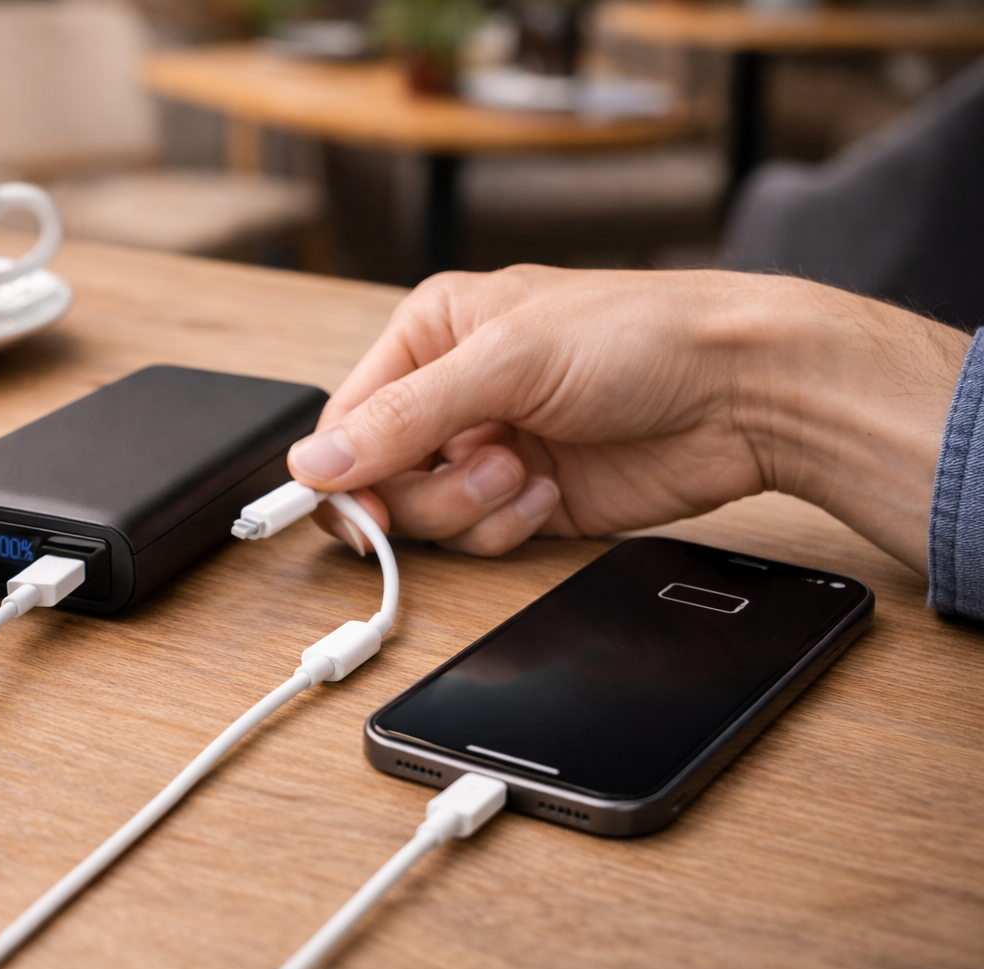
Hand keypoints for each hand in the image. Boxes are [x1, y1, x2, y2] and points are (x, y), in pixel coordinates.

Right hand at [288, 266, 968, 570]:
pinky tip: (550, 492)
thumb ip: (405, 416)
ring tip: (526, 470)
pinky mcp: (525, 499)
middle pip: (380, 476)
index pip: (348, 417)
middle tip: (481, 471)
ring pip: (426, 514)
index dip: (344, 470)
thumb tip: (318, 459)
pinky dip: (507, 527)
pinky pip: (477, 537)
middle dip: (426, 489)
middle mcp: (454, 393)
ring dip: (472, 507)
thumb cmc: (643, 336)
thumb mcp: (508, 361)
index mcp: (433, 335)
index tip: (359, 509)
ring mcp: (489, 448)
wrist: (747, 390)